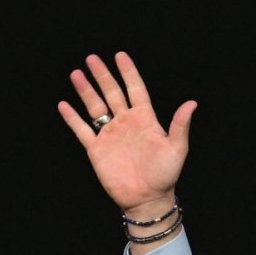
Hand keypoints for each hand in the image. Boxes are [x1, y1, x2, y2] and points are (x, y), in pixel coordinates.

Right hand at [59, 52, 195, 220]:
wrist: (147, 199)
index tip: (120, 55)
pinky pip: (82, 130)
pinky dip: (72, 118)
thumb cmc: (165, 175)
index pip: (135, 89)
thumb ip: (180, 125)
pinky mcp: (96, 149)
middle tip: (92, 58)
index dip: (128, 72)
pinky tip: (63, 104)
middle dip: (103, 75)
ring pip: (95, 107)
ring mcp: (110, 135)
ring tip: (76, 73)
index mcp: (145, 120)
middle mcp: (126, 123)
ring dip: (86, 91)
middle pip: (112, 93)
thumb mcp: (176, 149)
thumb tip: (192, 103)